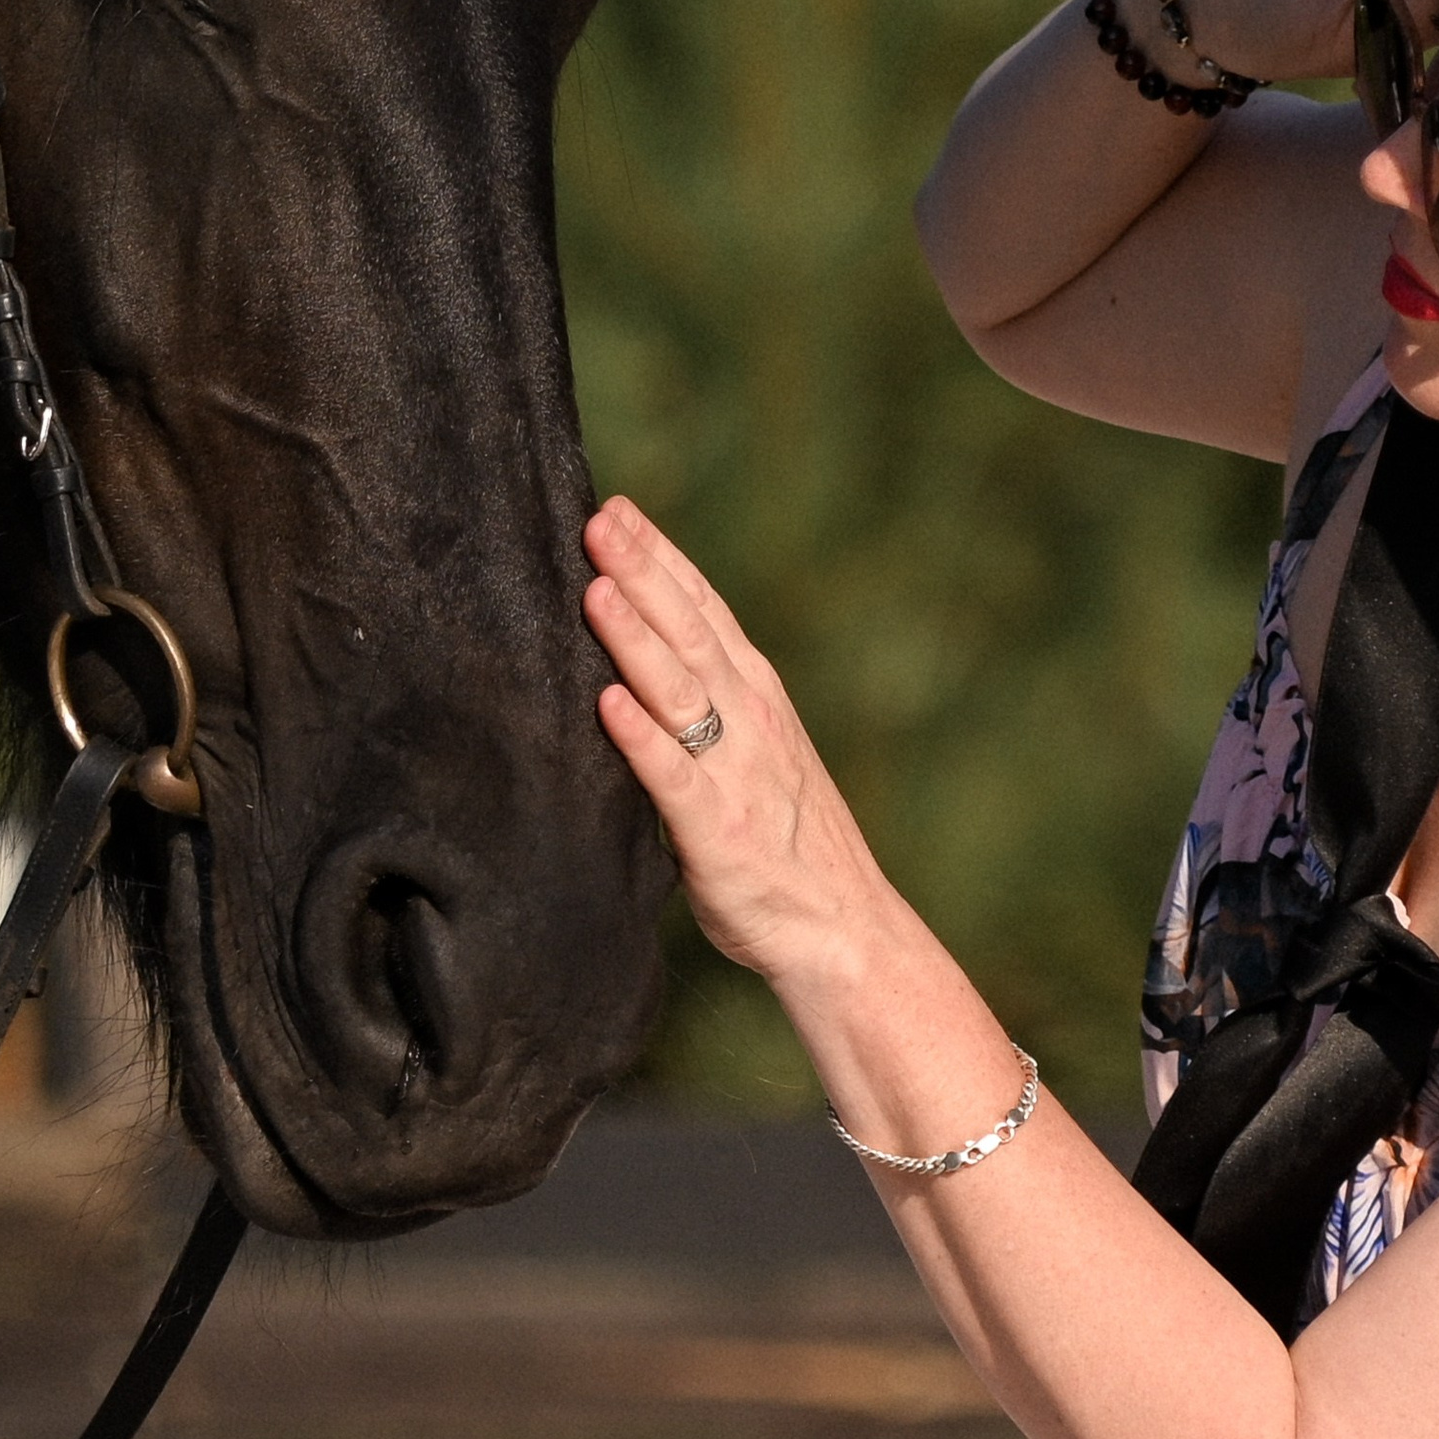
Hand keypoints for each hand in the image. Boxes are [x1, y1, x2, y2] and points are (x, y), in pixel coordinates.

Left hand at [583, 499, 893, 988]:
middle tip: (596, 520)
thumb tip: (637, 666)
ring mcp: (736, 772)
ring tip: (595, 590)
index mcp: (756, 696)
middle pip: (689, 630)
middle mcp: (749, 720)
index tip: (617, 508)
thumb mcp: (753, 755)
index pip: (704, 609)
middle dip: (640, 572)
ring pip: (680, 689)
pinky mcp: (718, 831)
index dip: (661, 556)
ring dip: (636, 638)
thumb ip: (704, 711)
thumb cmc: (786, 844)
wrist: (843, 929)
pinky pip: (674, 777)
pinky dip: (642, 738)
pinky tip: (607, 704)